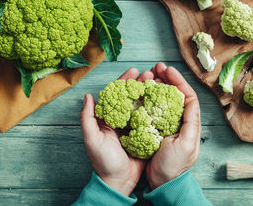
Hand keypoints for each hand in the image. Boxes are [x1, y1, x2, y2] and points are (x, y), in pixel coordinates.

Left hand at [80, 68, 154, 194]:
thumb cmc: (103, 161)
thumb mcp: (92, 139)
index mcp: (108, 118)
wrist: (118, 181)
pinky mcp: (145, 134)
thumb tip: (87, 96)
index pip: (116, 94)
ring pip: (142, 104)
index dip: (124, 81)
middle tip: (150, 73)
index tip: (134, 70)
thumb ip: (87, 118)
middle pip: (132, 96)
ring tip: (159, 82)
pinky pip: (151, 118)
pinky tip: (164, 100)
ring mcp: (134, 126)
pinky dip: (157, 108)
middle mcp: (122, 120)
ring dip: (150, 93)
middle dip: (140, 83)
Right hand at [146, 62, 201, 189]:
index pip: (186, 95)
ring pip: (162, 99)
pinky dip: (146, 98)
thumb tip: (192, 100)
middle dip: (166, 78)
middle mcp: (178, 120)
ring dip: (156, 85)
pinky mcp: (153, 128)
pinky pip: (150, 109)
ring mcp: (165, 124)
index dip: (178, 80)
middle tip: (156, 67)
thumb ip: (191, 122)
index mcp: (189, 122)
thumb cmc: (175, 166)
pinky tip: (140, 92)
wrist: (161, 182)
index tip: (168, 70)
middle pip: (174, 94)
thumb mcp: (186, 144)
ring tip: (148, 75)